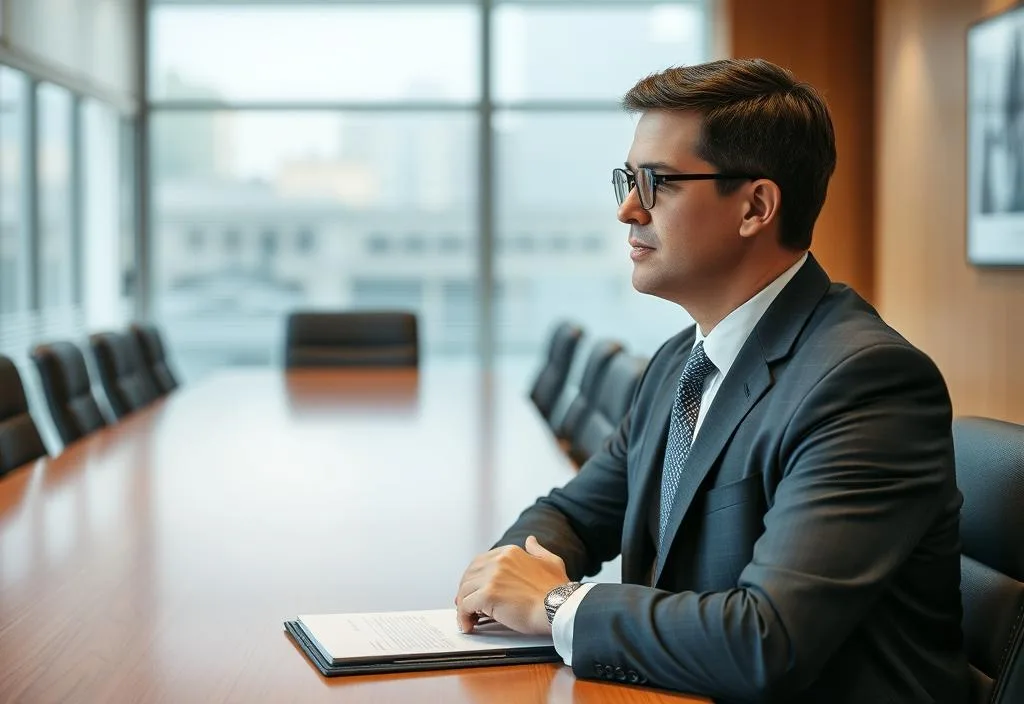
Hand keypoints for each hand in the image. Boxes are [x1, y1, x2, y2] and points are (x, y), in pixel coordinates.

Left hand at [455, 535, 569, 634]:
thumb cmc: (558, 591)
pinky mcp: (488, 594)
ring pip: (465, 590)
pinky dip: (463, 617)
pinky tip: (468, 625)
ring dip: (463, 606)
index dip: (475, 579)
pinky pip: (465, 606)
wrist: (559, 608)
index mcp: (510, 552)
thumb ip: (538, 551)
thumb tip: (531, 541)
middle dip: (466, 592)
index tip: (474, 590)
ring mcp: (492, 577)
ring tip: (468, 619)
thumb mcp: (551, 562)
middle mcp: (499, 561)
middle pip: (469, 576)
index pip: (480, 562)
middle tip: (467, 607)